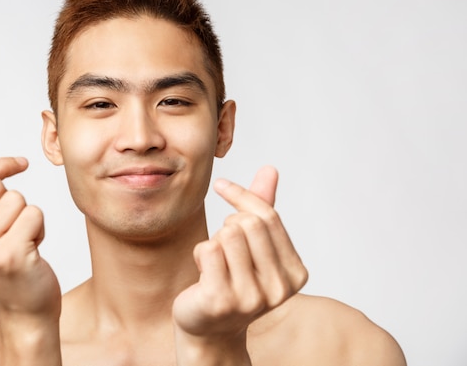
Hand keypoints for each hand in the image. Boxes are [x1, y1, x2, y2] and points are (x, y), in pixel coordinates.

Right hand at [0, 142, 61, 363]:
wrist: (25, 312)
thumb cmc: (6, 266)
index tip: (20, 164)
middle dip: (14, 200)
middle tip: (15, 228)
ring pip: (17, 199)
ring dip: (29, 218)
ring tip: (23, 242)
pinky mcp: (8, 255)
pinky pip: (35, 214)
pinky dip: (41, 229)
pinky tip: (32, 251)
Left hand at [172, 166, 307, 364]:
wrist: (209, 328)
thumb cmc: (231, 280)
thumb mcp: (252, 245)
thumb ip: (263, 208)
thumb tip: (270, 169)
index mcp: (296, 274)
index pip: (268, 216)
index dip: (242, 195)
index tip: (223, 185)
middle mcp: (279, 289)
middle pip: (248, 223)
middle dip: (228, 225)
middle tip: (223, 246)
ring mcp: (251, 297)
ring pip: (227, 234)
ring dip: (214, 241)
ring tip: (216, 263)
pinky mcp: (221, 300)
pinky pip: (207, 249)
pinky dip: (200, 253)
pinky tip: (204, 274)